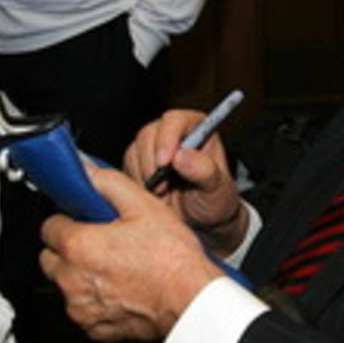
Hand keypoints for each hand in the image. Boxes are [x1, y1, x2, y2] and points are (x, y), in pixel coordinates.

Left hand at [39, 165, 222, 340]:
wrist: (190, 299)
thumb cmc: (171, 258)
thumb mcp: (144, 206)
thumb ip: (109, 184)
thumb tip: (87, 172)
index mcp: (79, 245)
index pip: (49, 226)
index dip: (69, 219)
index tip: (84, 219)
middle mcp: (72, 279)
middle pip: (51, 257)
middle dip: (69, 248)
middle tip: (100, 241)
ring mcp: (81, 307)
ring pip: (65, 285)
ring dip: (81, 275)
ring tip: (116, 265)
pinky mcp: (94, 328)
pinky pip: (83, 310)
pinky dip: (96, 300)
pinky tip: (121, 288)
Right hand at [124, 110, 247, 255]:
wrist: (202, 222)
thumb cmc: (215, 200)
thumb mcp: (217, 189)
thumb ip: (204, 171)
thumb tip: (180, 155)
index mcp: (197, 129)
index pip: (175, 120)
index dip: (166, 138)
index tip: (164, 163)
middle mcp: (173, 132)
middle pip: (148, 134)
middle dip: (151, 163)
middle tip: (162, 189)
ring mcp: (153, 146)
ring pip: (134, 151)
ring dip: (144, 177)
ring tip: (164, 196)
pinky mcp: (137, 163)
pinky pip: (126, 168)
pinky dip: (136, 185)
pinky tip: (153, 197)